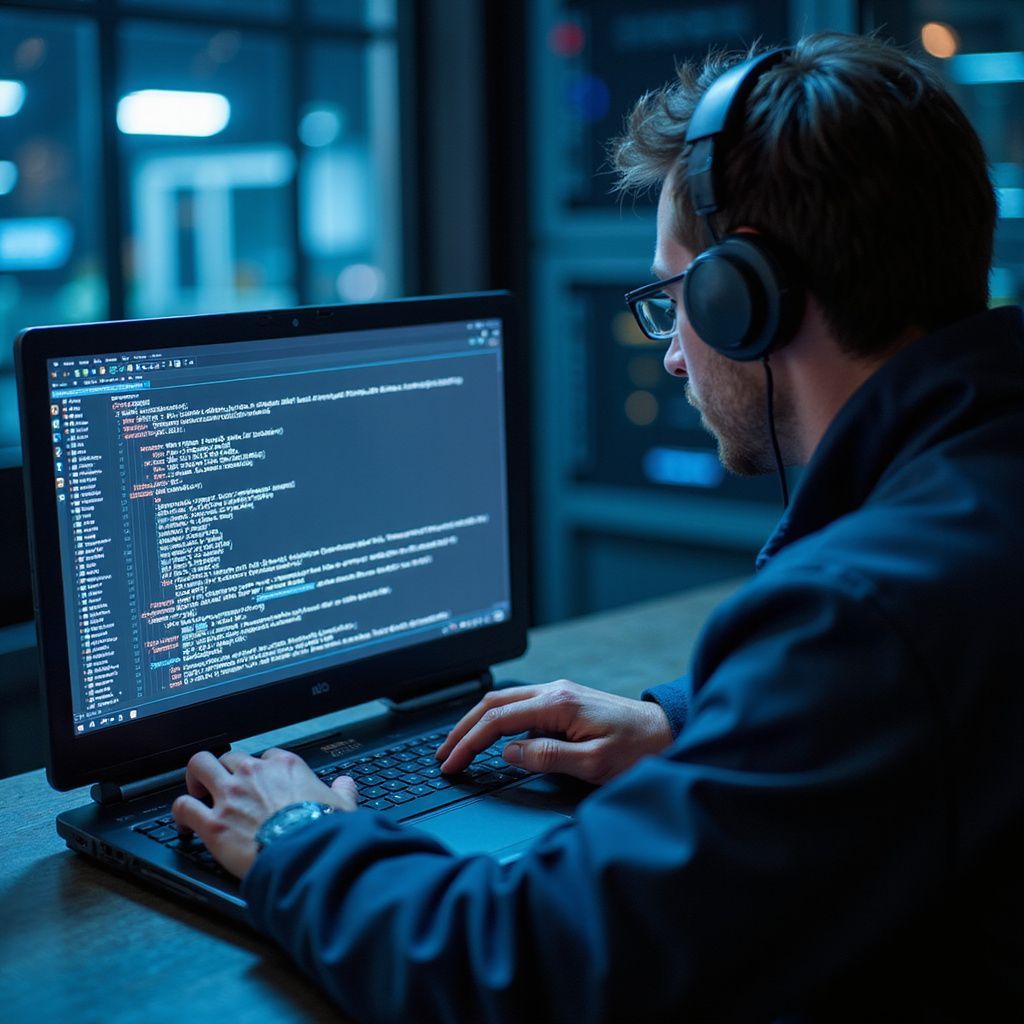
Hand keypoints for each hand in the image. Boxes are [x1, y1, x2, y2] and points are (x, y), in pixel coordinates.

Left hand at [172, 747, 356, 878]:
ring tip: (197, 791)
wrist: (305, 853)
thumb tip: (346, 785)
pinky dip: (179, 813)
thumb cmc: (322, 829)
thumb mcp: (342, 804)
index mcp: (284, 766)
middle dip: (225, 769)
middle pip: (229, 756)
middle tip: (225, 786)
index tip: (261, 783)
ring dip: (195, 778)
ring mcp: (230, 796)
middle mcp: (253, 774)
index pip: (266, 755)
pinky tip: (184, 824)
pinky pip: (183, 807)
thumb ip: (342, 790)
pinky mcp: (213, 823)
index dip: (261, 769)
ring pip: (199, 766)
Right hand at [435, 680, 672, 785]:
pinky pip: (520, 705)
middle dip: (462, 729)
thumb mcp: (594, 763)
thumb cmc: (640, 750)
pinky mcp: (566, 700)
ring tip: (457, 746)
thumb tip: (508, 753)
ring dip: (477, 722)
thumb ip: (548, 757)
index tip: (451, 764)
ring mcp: (560, 693)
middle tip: (443, 755)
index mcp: (559, 704)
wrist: (671, 732)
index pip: (498, 720)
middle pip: (493, 703)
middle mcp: (556, 691)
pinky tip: (490, 735)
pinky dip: (496, 719)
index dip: (469, 743)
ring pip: (504, 700)